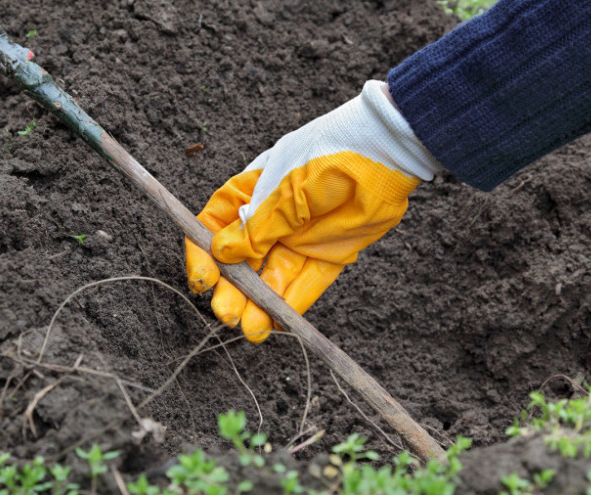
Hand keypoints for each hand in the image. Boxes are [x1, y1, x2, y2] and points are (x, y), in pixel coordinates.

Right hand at [185, 80, 438, 342]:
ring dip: (260, 303)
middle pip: (244, 260)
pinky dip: (293, 303)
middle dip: (233, 289)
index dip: (204, 253)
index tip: (204, 279)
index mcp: (254, 191)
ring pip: (274, 276)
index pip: (217, 225)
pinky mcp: (331, 253)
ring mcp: (302, 237)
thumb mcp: (288, 190)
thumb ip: (258, 227)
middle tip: (227, 313)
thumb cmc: (331, 154)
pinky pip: (308, 282)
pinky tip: (278, 323)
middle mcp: (274, 217)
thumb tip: (221, 252)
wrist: (386, 151)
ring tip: (251, 329)